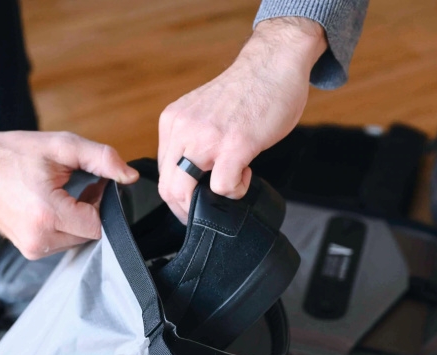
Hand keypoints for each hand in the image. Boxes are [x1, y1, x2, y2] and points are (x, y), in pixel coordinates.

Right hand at [0, 127, 138, 258]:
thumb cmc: (13, 154)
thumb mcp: (61, 146)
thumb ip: (102, 158)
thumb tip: (130, 176)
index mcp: (48, 215)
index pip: (98, 223)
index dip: (101, 203)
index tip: (92, 184)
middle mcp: (40, 240)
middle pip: (89, 234)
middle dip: (90, 212)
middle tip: (78, 187)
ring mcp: (32, 249)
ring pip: (77, 240)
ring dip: (77, 220)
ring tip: (61, 196)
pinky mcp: (28, 250)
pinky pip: (60, 242)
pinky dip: (63, 227)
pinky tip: (52, 207)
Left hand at [157, 17, 326, 221]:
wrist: (274, 62)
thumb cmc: (247, 90)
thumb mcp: (203, 114)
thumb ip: (193, 142)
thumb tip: (193, 179)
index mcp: (173, 122)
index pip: (162, 173)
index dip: (177, 195)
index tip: (195, 200)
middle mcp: (183, 129)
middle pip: (168, 188)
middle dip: (185, 210)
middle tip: (206, 211)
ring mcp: (207, 137)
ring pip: (185, 192)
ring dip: (206, 205)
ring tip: (229, 187)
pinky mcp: (234, 144)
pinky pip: (222, 187)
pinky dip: (235, 191)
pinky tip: (246, 173)